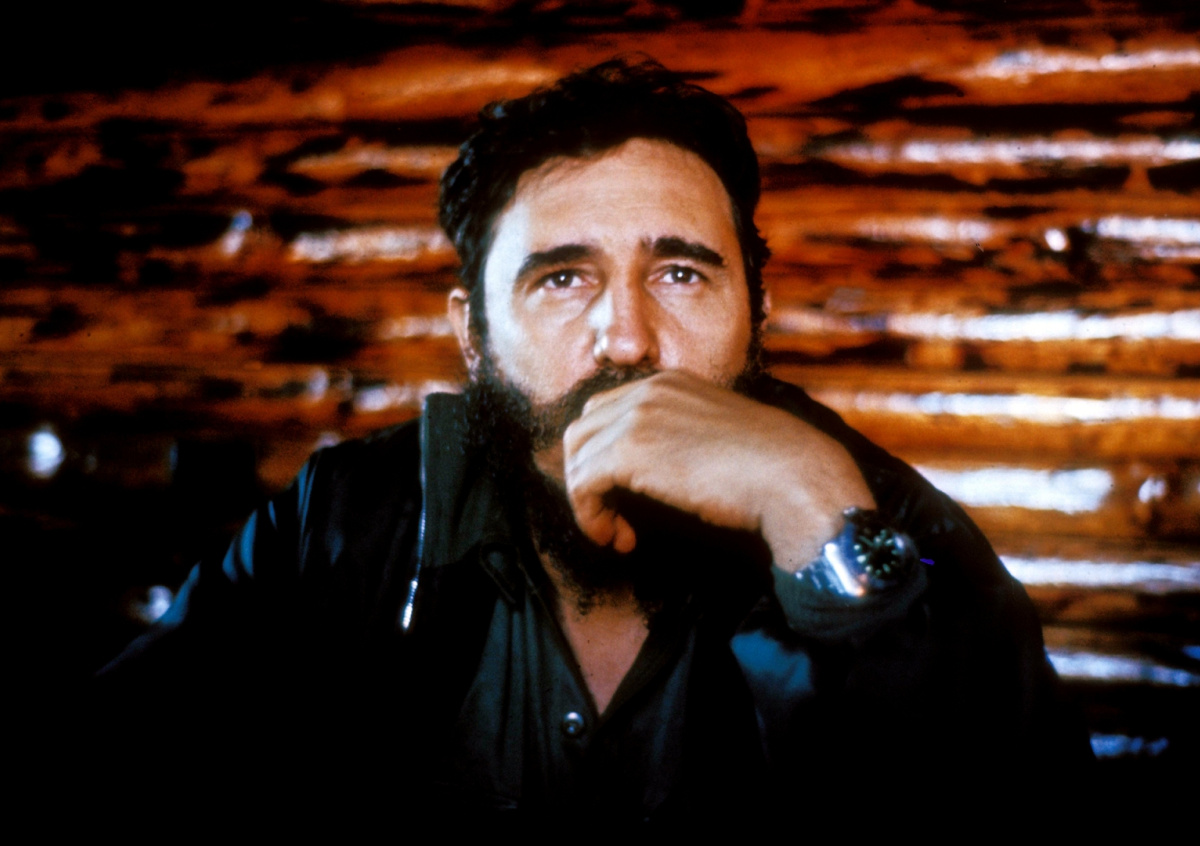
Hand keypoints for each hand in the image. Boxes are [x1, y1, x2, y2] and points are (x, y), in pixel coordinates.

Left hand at [561, 371, 875, 570]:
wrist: (792, 475)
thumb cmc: (768, 469)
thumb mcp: (715, 437)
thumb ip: (680, 438)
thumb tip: (656, 472)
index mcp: (669, 383)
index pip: (607, 413)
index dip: (604, 458)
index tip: (626, 498)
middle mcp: (647, 390)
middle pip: (583, 431)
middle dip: (588, 477)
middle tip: (614, 519)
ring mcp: (636, 416)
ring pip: (576, 456)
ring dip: (588, 501)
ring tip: (616, 534)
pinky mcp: (629, 450)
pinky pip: (582, 483)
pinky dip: (590, 514)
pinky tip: (617, 537)